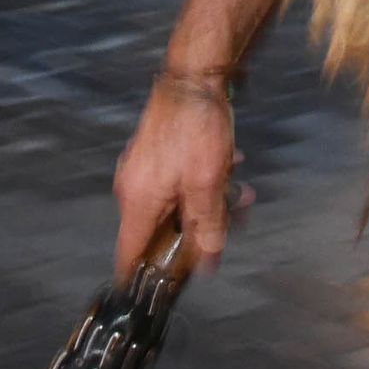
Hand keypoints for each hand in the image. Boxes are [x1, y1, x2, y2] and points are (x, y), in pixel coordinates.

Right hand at [112, 74, 237, 274]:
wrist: (194, 76)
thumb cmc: (196, 127)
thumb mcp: (209, 184)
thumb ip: (208, 228)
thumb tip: (207, 265)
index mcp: (137, 202)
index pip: (128, 256)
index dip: (144, 279)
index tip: (162, 292)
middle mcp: (132, 189)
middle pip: (161, 231)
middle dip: (200, 230)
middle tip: (232, 220)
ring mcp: (141, 171)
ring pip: (176, 205)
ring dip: (210, 203)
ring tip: (241, 190)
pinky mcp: (154, 156)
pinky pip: (177, 183)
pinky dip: (202, 183)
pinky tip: (231, 167)